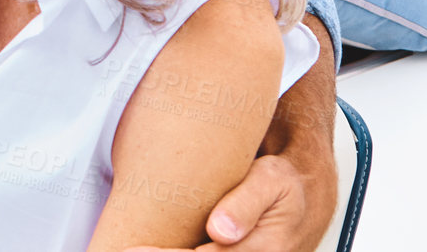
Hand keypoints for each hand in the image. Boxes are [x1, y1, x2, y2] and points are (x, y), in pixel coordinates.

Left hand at [123, 151, 337, 251]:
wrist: (304, 196)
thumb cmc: (283, 183)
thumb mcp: (272, 181)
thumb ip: (245, 204)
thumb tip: (220, 231)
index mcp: (263, 251)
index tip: (133, 251)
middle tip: (123, 250)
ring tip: (128, 248)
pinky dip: (177, 250)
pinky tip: (145, 248)